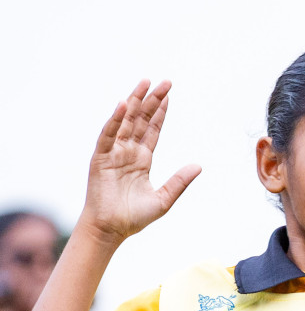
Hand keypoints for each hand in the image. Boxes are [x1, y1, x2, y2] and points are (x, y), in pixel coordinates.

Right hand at [82, 81, 201, 244]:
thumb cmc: (134, 217)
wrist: (111, 230)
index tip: (169, 95)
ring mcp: (113, 153)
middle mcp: (127, 152)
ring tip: (144, 83)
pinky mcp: (100, 158)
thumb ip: (179, 182)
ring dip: (135, 101)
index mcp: (142, 160)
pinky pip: (108, 135)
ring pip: (125, 122)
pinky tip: (124, 105)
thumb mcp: (164, 199)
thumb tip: (199, 165)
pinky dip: (115, 120)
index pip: (153, 130)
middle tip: (164, 81)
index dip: (160, 112)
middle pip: (141, 120)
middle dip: (152, 100)